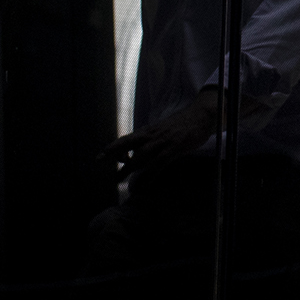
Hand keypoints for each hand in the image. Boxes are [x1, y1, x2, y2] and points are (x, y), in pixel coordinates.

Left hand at [98, 89, 221, 179]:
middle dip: (112, 154)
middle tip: (98, 162)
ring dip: (127, 168)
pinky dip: (150, 175)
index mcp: (149, 131)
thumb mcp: (163, 130)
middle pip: (127, 144)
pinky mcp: (174, 148)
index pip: (126, 139)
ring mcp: (163, 142)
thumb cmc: (183, 124)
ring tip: (117, 179)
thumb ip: (152, 140)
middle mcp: (152, 135)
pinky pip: (159, 164)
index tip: (101, 157)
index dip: (112, 148)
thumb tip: (142, 152)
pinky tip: (143, 184)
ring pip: (140, 155)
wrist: (201, 115)